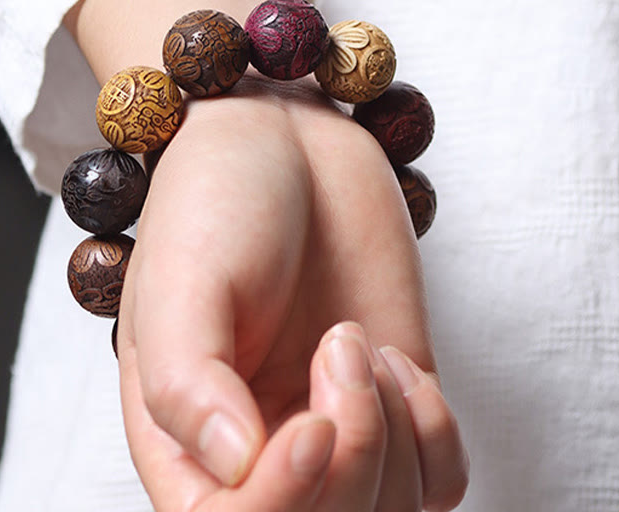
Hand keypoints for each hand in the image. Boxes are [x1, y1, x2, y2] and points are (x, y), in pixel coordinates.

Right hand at [116, 76, 467, 509]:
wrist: (285, 142)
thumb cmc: (215, 199)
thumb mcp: (180, 281)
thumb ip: (188, 383)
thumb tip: (234, 469)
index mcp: (184, 437)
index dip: (283, 506)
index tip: (315, 427)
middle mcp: (257, 446)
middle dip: (355, 461)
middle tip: (340, 344)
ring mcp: (329, 426)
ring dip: (395, 435)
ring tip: (356, 336)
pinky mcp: (390, 401)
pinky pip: (438, 479)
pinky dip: (434, 432)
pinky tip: (397, 359)